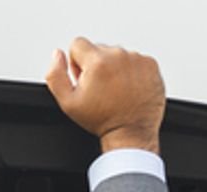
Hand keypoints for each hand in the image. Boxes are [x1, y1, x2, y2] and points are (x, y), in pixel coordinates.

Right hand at [44, 39, 164, 153]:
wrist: (131, 132)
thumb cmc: (101, 120)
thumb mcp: (68, 102)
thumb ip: (55, 74)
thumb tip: (57, 55)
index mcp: (98, 61)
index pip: (78, 44)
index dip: (76, 62)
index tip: (84, 78)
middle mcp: (119, 55)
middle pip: (98, 48)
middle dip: (95, 65)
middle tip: (100, 88)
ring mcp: (137, 59)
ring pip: (117, 54)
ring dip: (114, 68)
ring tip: (115, 90)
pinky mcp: (151, 64)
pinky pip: (134, 59)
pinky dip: (130, 71)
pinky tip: (128, 88)